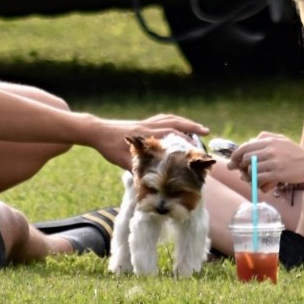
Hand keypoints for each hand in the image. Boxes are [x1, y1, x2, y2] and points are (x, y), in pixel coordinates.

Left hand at [93, 114, 208, 168]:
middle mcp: (149, 126)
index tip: (198, 149)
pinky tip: (177, 125)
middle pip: (175, 123)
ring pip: (170, 119)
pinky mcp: (142, 123)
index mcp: (147, 135)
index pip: (171, 135)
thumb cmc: (109, 146)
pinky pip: (163, 118)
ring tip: (198, 128)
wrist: (96, 131)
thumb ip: (138, 170)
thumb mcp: (123, 161)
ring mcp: (146, 123)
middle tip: (207, 132)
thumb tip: (150, 184)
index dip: (186, 142)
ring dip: (186, 122)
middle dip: (192, 128)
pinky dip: (174, 120)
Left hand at [227, 131, 303, 191]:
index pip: (245, 147)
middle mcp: (270, 150)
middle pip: (246, 159)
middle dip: (241, 167)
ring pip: (251, 170)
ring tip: (251, 179)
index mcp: (269, 141)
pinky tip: (259, 184)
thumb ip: (265, 138)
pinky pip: (259, 179)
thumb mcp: (281, 139)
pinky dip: (256, 182)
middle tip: (241, 173)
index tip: (232, 162)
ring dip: (249, 177)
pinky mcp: (277, 174)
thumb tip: (248, 141)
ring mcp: (273, 162)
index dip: (235, 155)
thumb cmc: (295, 152)